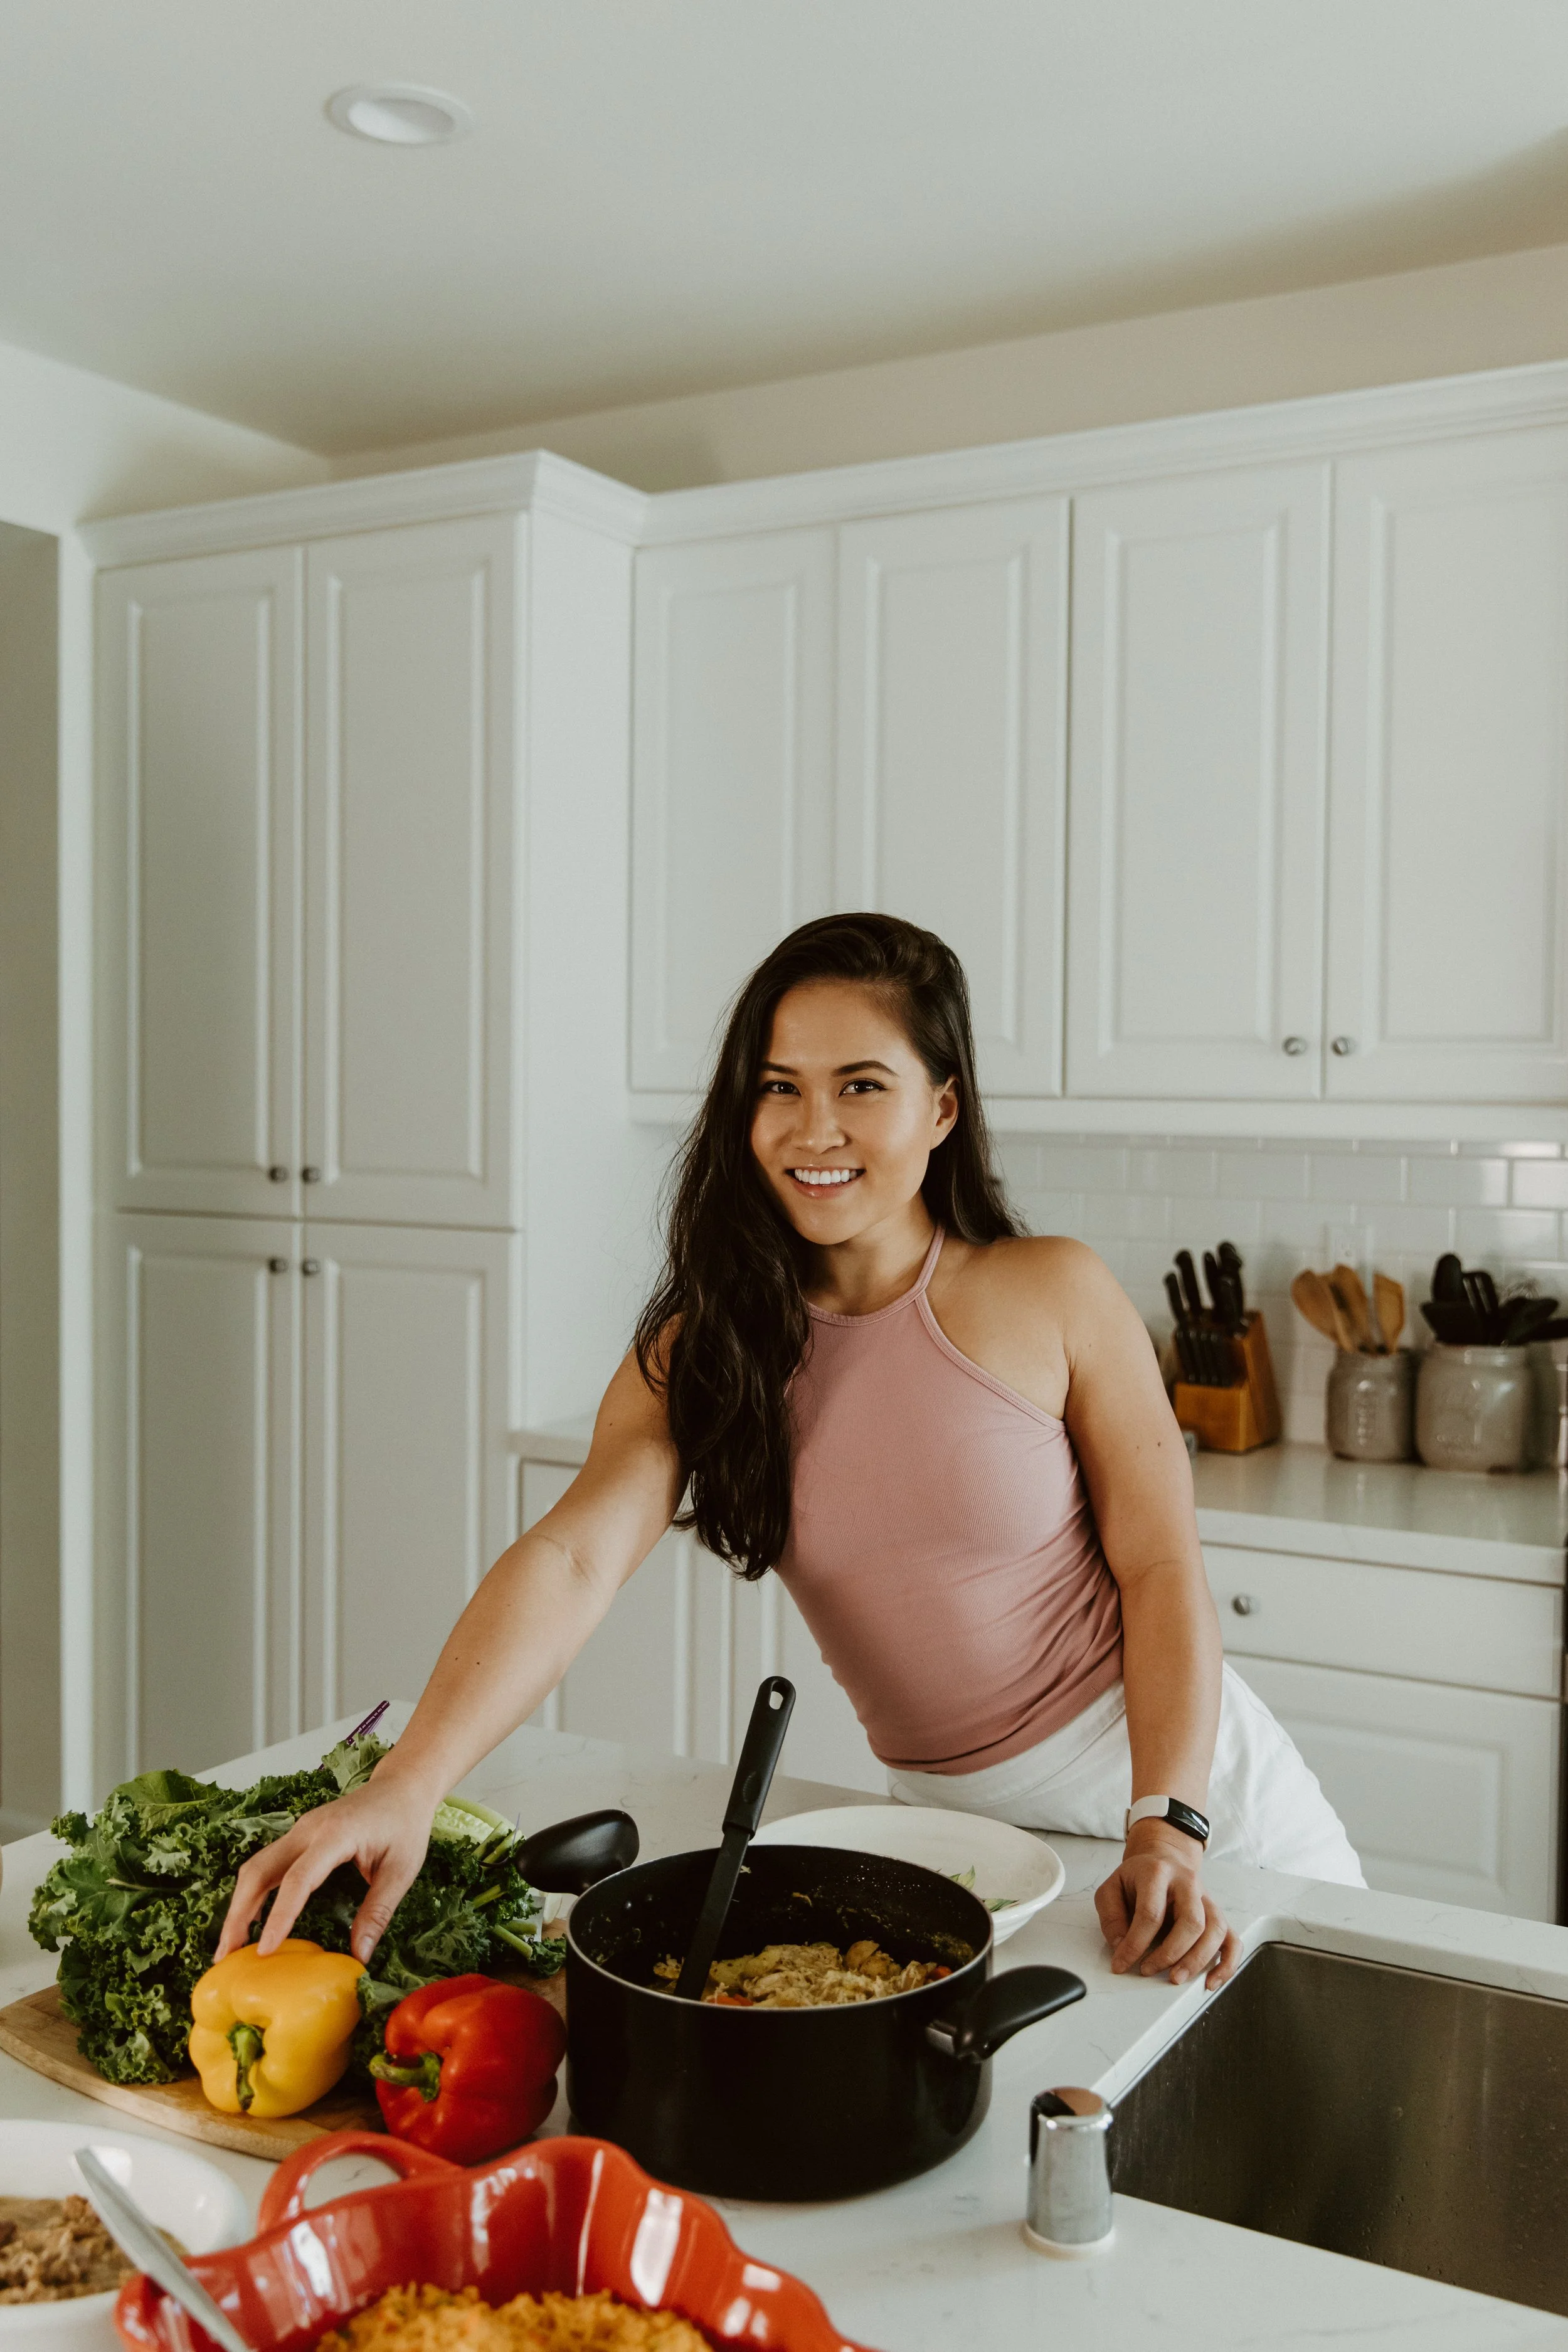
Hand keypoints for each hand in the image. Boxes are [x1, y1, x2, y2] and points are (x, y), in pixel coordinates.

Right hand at [215, 1770, 435, 1964]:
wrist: (402, 1786)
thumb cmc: (405, 1824)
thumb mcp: (401, 1870)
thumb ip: (378, 1912)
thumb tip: (359, 1957)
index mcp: (335, 1835)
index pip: (298, 1879)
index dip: (279, 1915)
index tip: (263, 1951)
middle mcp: (308, 1829)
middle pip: (258, 1870)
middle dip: (238, 1914)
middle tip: (225, 1956)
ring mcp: (299, 1830)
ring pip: (255, 1867)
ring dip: (239, 1905)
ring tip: (230, 1947)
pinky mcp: (298, 1837)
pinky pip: (267, 1865)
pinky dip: (252, 1894)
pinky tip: (250, 1921)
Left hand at [1093, 1820, 1239, 1989]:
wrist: (1163, 1860)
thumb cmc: (1137, 1879)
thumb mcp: (1111, 1887)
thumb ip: (1111, 1915)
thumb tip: (1121, 1945)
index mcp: (1158, 1872)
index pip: (1151, 1913)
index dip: (1135, 1944)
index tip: (1122, 1964)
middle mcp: (1188, 1883)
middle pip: (1191, 1921)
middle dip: (1170, 1953)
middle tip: (1148, 1970)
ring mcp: (1207, 1899)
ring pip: (1215, 1930)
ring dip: (1197, 1960)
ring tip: (1176, 1978)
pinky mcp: (1217, 1915)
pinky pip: (1233, 1941)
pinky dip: (1227, 1964)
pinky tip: (1210, 1982)